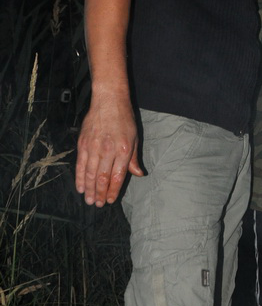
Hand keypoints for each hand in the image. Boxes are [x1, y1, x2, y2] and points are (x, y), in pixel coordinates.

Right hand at [76, 92, 143, 206]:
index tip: (111, 200)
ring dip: (90, 189)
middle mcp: (108, 150)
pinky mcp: (83, 143)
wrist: (109, 100)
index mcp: (123, 149)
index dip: (114, 190)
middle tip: (98, 205)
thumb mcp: (135, 137)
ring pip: (90, 174)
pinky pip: (80, 165)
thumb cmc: (124, 118)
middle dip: (100, 194)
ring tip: (89, 200)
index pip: (117, 176)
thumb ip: (133, 158)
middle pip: (103, 178)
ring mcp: (93, 147)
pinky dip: (80, 178)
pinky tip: (80, 187)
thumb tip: (138, 174)